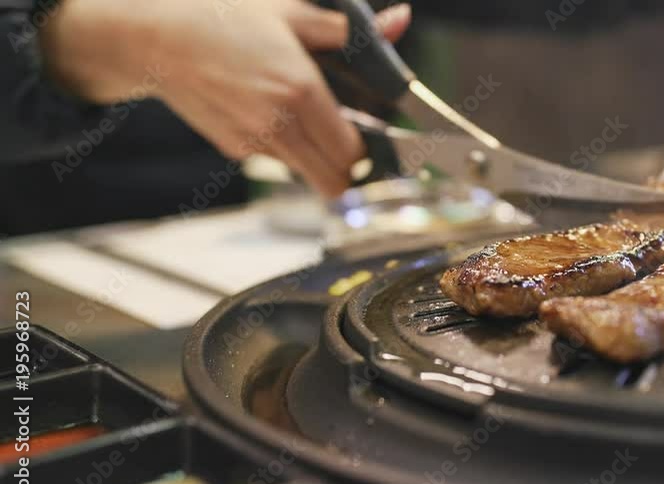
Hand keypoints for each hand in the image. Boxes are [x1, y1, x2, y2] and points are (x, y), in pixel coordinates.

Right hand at [41, 0, 411, 196]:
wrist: (158, 40)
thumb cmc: (224, 18)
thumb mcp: (292, 13)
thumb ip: (351, 30)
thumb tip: (399, 20)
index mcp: (301, 92)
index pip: (352, 154)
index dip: (367, 152)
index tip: (368, 138)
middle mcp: (278, 125)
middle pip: (333, 182)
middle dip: (347, 169)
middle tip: (348, 143)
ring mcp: (254, 142)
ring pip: (305, 174)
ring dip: (315, 159)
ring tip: (306, 121)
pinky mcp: (234, 149)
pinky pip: (276, 161)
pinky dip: (284, 147)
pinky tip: (269, 113)